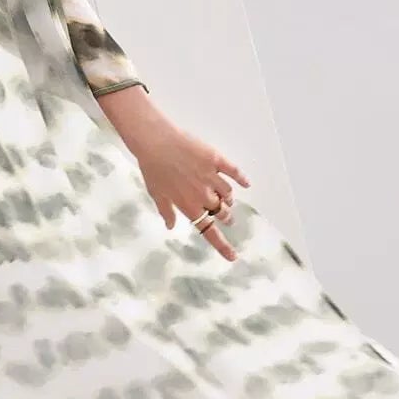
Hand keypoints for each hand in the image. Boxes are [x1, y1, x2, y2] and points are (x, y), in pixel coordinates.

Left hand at [132, 118, 249, 261]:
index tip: (233, 257)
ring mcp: (212, 177)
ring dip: (228, 199)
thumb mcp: (156, 194)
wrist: (156, 142)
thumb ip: (166, 212)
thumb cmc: (152, 169)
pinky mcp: (216, 160)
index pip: (209, 231)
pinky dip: (241, 179)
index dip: (223, 245)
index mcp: (189, 207)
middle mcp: (204, 195)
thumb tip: (170, 227)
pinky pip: (234, 173)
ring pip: (228, 194)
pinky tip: (246, 183)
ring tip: (226, 198)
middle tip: (226, 216)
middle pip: (222, 212)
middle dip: (225, 217)